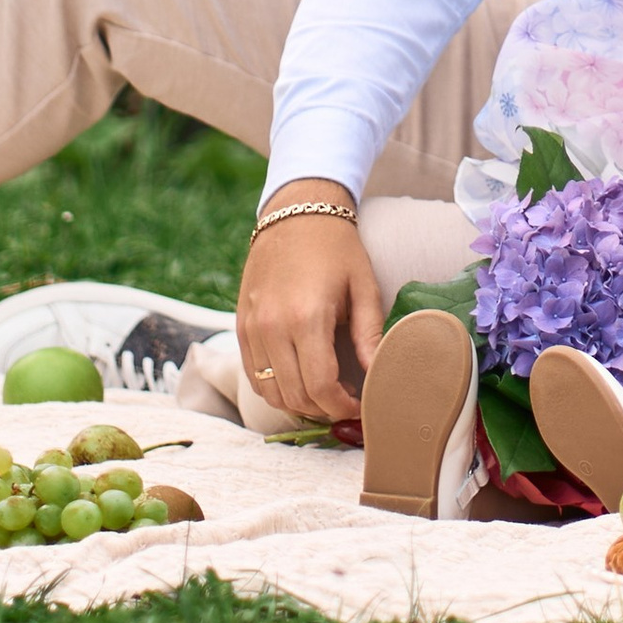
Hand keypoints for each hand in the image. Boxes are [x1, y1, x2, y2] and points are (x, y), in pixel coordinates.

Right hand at [234, 184, 380, 423]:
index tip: (360, 406)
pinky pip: (254, 375)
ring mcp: (252, 328)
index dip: (342, 407)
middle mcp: (272, 326)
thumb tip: (380, 376)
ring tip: (324, 396)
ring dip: (299, 404)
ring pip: (271, 392)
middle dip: (325, 410)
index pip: (321, 386)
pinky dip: (275, 389)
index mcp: (306, 317)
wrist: (296, 212)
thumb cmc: (337, 248)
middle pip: (296, 395)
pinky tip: (299, 383)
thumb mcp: (363, 287)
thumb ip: (370, 336)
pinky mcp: (242, 325)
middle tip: (346, 404)